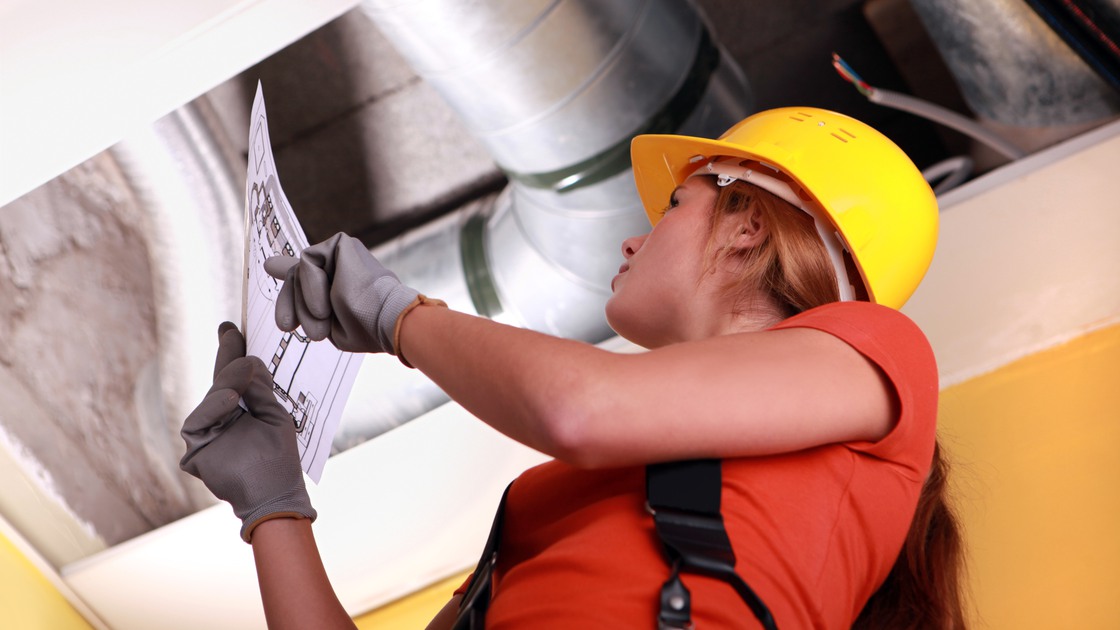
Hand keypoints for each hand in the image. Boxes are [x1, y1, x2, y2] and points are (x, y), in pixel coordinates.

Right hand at [180, 322, 315, 541]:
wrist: (275, 494)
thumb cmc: (280, 459)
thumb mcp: (276, 416)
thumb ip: (262, 390)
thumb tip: (250, 360)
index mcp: (245, 409)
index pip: (236, 376)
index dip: (232, 351)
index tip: (231, 326)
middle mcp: (224, 418)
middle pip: (220, 380)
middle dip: (227, 356)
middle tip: (233, 334)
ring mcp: (209, 432)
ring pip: (211, 397)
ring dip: (227, 383)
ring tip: (243, 375)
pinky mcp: (196, 447)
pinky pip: (198, 420)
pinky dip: (214, 407)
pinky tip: (231, 399)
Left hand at [264, 232, 419, 354]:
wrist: (387, 320)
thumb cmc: (363, 329)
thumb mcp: (326, 323)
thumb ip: (300, 298)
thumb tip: (270, 263)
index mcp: (341, 286)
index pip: (311, 273)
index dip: (288, 270)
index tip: (270, 266)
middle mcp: (340, 268)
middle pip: (296, 278)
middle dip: (288, 304)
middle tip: (288, 327)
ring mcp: (341, 254)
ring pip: (299, 273)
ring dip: (304, 303)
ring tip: (322, 318)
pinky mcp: (341, 243)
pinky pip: (307, 261)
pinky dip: (310, 285)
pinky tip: (325, 302)